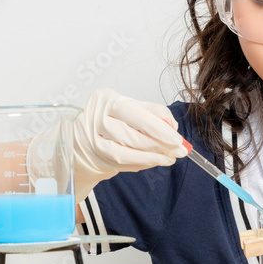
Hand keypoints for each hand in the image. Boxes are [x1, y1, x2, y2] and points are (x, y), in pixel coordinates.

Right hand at [57, 89, 187, 200]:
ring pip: (127, 151)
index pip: (136, 113)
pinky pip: (123, 162)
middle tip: (178, 150)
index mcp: (106, 100)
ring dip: (153, 156)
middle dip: (160, 145)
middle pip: (132, 134)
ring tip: (169, 157)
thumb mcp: (129, 108)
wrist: (84, 137)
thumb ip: (152, 113)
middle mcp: (96, 118)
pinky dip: (142, 163)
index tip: (177, 138)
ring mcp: (93, 139)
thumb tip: (173, 126)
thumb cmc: (111, 119)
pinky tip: (155, 161)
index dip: (159, 128)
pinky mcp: (96, 156)